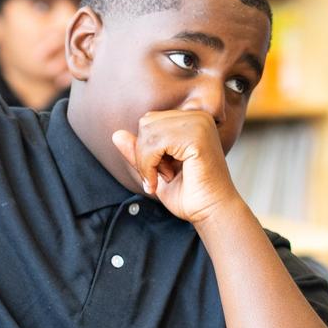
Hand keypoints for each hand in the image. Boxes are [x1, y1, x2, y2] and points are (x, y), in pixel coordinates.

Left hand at [110, 110, 241, 224]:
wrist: (212, 212)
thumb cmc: (190, 194)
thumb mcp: (156, 170)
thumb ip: (139, 152)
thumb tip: (115, 134)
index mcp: (192, 120)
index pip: (150, 121)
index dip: (146, 149)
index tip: (160, 172)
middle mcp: (198, 116)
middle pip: (147, 123)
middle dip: (145, 153)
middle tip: (161, 175)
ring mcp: (199, 124)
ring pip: (148, 131)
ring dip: (148, 161)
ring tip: (165, 177)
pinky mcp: (197, 136)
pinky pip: (155, 143)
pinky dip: (150, 165)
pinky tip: (164, 179)